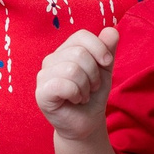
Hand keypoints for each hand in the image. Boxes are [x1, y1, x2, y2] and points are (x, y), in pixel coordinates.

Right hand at [34, 27, 118, 141]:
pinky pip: (63, 84)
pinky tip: (74, 100)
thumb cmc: (93, 95)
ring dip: (86, 87)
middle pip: (79, 53)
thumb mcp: (105, 70)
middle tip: (92, 87)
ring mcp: (43, 76)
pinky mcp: (41, 93)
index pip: (81, 36)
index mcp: (66, 50)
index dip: (99, 48)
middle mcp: (51, 59)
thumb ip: (107, 49)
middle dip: (94, 74)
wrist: (87, 122)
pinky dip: (76, 94)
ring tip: (83, 95)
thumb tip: (112, 30)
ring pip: (73, 69)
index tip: (107, 63)